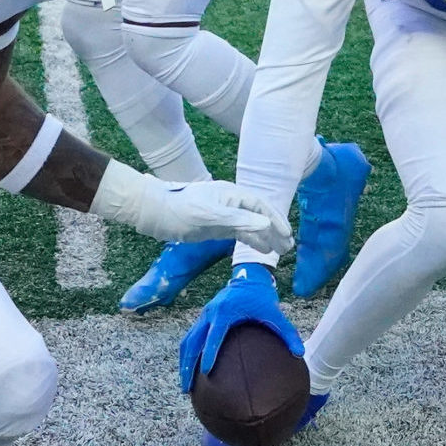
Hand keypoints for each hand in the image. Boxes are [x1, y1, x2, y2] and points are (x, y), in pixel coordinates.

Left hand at [108, 176, 285, 243]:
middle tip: (289, 246)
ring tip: (280, 251)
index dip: (276, 220)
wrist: (155, 213)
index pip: (261, 206)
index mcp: (233, 194)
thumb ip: (239, 220)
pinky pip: (240, 233)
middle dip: (275, 230)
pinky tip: (261, 251)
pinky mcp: (216, 226)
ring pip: (251, 226)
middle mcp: (232, 203)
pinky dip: (252, 241)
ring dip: (266, 238)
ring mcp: (224, 215)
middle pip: (260, 215)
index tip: (287, 235)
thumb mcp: (211, 215)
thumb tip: (266, 223)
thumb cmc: (181, 210)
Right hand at [177, 262, 303, 392]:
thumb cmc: (262, 298)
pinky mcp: (202, 318)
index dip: (209, 354)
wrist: (248, 278)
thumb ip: (287, 333)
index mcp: (225, 312)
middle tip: (187, 388)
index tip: (206, 372)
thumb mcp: (275, 313)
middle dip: (188, 366)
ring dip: (184, 363)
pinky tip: (190, 372)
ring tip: (185, 386)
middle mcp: (210, 314)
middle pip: (192, 343)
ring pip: (187, 342)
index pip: (214, 336)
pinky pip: (190, 339)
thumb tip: (300, 354)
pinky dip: (187, 355)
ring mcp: (203, 316)